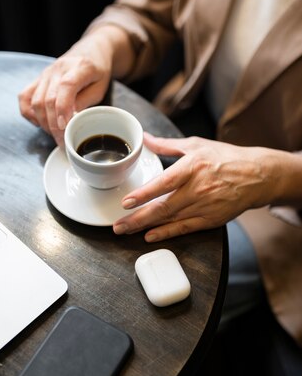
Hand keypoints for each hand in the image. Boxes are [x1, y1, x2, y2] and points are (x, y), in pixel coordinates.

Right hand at [18, 35, 113, 145]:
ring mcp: (45, 73)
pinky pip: (24, 97)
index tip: (65, 127)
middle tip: (62, 142)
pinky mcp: (37, 79)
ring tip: (55, 134)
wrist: (91, 51)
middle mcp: (59, 68)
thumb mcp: (100, 87)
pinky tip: (41, 122)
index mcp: (80, 67)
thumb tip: (69, 121)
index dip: (63, 109)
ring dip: (43, 123)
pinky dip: (29, 114)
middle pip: (48, 99)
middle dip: (54, 126)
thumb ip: (85, 102)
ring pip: (35, 101)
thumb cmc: (98, 72)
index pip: (66, 87)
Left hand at [113, 132, 273, 240]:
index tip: (126, 201)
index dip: (144, 194)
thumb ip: (167, 144)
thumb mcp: (196, 145)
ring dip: (145, 227)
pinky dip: (166, 234)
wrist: (257, 175)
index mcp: (193, 167)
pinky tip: (149, 237)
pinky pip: (184, 229)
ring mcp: (204, 207)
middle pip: (162, 207)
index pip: (164, 183)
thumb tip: (145, 138)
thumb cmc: (226, 158)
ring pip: (170, 220)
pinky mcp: (210, 220)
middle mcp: (197, 189)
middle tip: (117, 225)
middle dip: (137, 218)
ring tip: (125, 231)